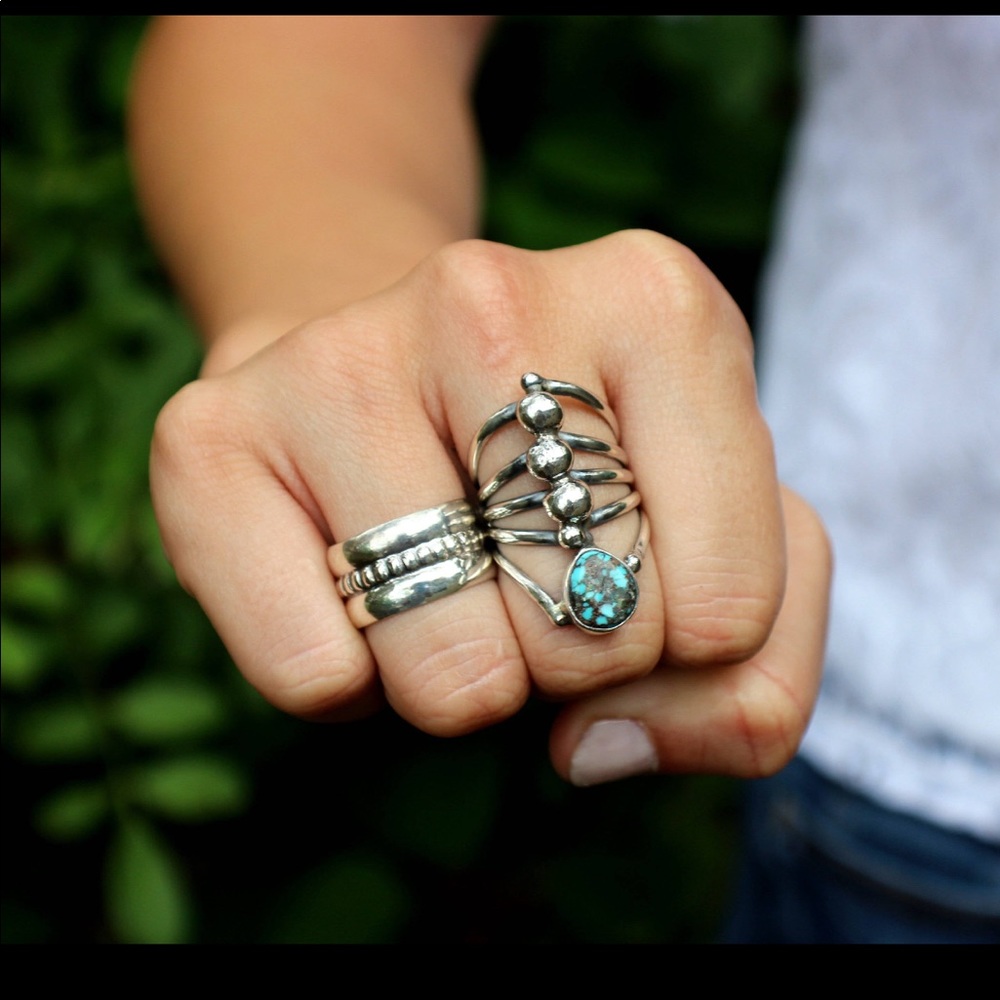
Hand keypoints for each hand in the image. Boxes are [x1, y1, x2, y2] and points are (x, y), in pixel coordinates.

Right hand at [150, 230, 829, 776]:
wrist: (383, 371)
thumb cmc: (571, 477)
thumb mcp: (725, 555)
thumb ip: (757, 679)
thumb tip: (600, 746)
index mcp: (660, 307)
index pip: (729, 609)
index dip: (688, 646)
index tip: (637, 575)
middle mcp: (490, 298)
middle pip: (593, 635)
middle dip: (574, 658)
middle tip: (530, 574)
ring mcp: (338, 354)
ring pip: (454, 674)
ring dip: (464, 679)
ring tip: (444, 577)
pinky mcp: (209, 432)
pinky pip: (310, 677)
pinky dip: (349, 686)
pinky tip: (351, 583)